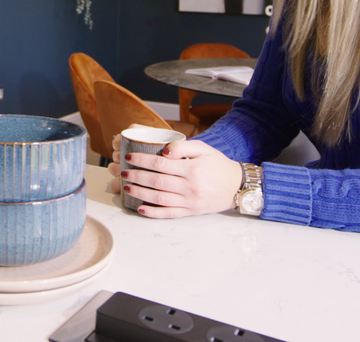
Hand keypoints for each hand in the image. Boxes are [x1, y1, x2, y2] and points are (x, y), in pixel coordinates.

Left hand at [111, 139, 243, 218]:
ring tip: (127, 187)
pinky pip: (169, 214)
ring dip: (141, 194)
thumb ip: (183, 146)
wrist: (236, 186)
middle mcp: (190, 187)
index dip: (142, 160)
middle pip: (157, 182)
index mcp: (192, 169)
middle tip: (122, 171)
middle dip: (137, 176)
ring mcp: (189, 201)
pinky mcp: (190, 212)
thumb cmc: (218, 165)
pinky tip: (140, 208)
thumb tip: (164, 151)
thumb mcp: (204, 148)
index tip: (129, 156)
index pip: (161, 164)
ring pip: (160, 199)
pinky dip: (153, 213)